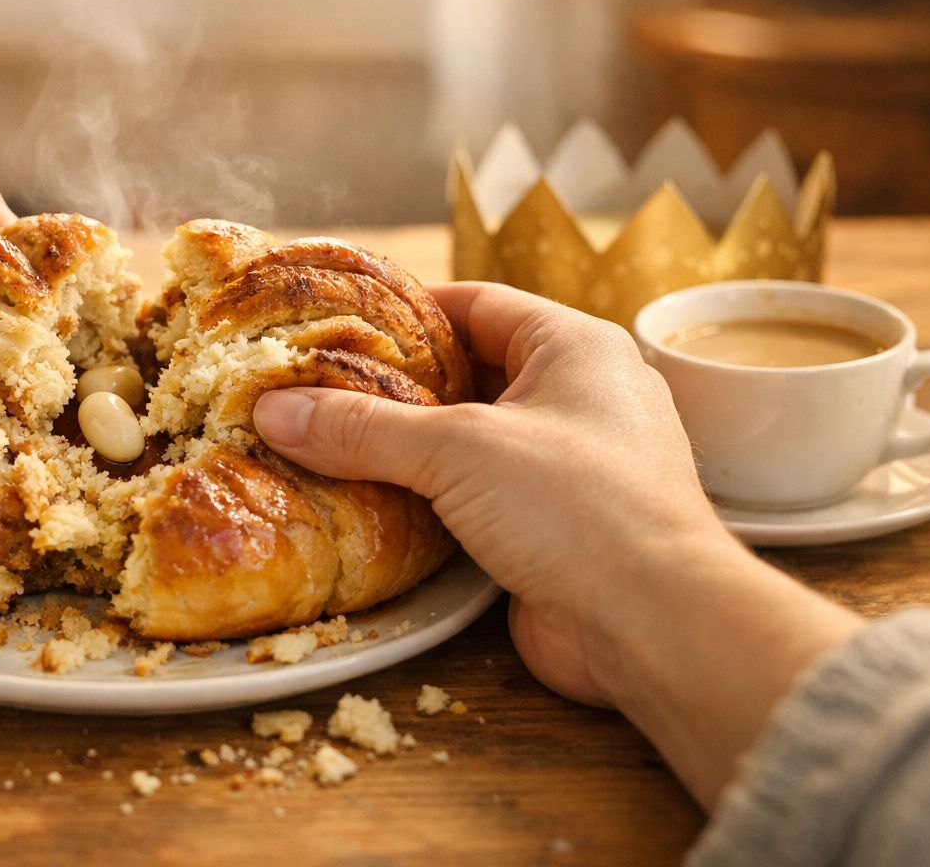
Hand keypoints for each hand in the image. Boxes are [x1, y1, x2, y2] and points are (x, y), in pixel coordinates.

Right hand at [255, 282, 721, 703]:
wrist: (656, 627)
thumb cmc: (579, 507)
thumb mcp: (458, 449)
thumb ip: (363, 428)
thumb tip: (273, 410)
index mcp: (575, 347)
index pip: (478, 303)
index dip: (406, 308)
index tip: (338, 320)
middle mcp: (582, 398)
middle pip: (471, 373)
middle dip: (399, 384)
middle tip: (320, 386)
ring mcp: (572, 468)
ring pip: (473, 441)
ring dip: (411, 448)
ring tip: (330, 442)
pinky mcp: (557, 531)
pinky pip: (480, 499)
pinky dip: (431, 500)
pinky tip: (374, 506)